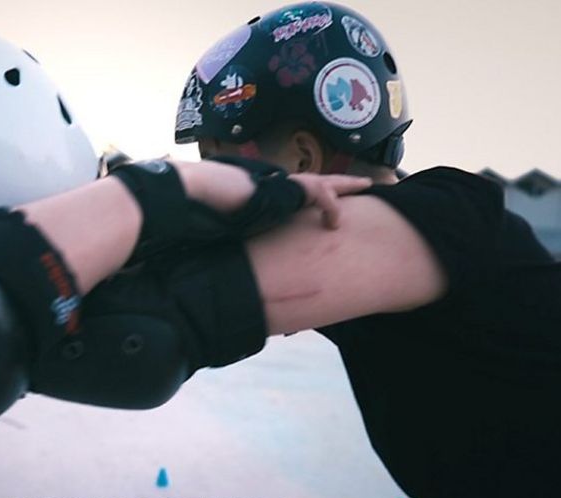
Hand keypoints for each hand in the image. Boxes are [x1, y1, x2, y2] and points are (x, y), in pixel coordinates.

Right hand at [175, 159, 370, 228]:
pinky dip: (329, 207)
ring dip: (344, 188)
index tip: (329, 208)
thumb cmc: (207, 211)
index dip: (316, 196)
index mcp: (266, 194)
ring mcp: (280, 184)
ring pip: (322, 185)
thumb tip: (248, 250)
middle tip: (364, 184)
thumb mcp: (234, 226)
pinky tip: (335, 223)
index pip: (297, 192)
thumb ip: (247, 232)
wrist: (196, 196)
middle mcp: (275, 185)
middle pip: (317, 183)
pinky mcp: (284, 188)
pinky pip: (317, 195)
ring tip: (364, 188)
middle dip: (341, 185)